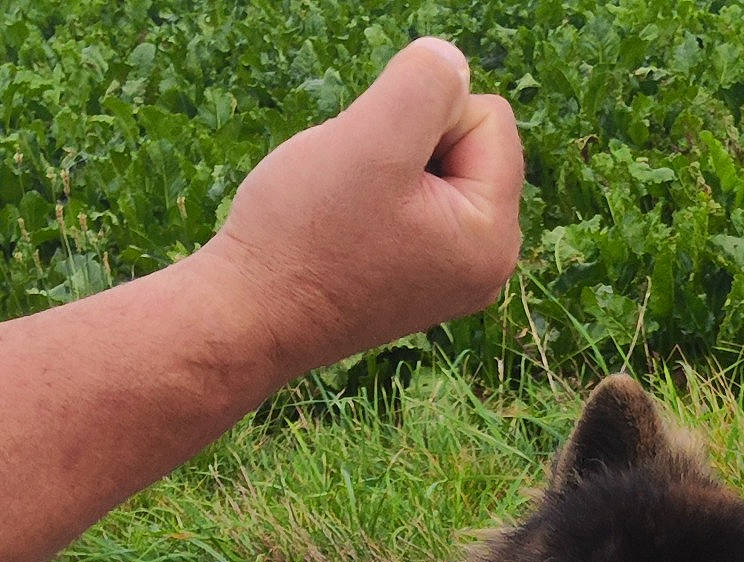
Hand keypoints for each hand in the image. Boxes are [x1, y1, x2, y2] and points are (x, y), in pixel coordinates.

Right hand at [197, 39, 523, 385]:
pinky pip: (410, 200)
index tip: (378, 162)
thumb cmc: (305, 233)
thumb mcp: (372, 138)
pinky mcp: (417, 277)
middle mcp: (486, 266)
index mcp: (494, 239)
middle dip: (409, 142)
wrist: (249, 315)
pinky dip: (376, 195)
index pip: (489, 117)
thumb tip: (451, 64)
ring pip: (433, 167)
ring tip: (351, 210)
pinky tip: (348, 229)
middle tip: (360, 188)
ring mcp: (452, 276)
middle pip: (467, 143)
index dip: (425, 114)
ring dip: (387, 165)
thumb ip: (428, 83)